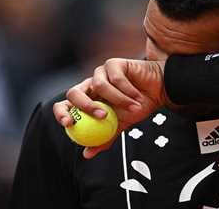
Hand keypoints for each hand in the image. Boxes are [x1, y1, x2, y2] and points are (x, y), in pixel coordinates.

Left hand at [53, 58, 167, 157]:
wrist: (158, 91)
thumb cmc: (138, 107)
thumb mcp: (120, 126)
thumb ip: (104, 137)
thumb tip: (87, 153)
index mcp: (86, 100)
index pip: (65, 105)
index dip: (61, 113)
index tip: (70, 124)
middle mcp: (90, 85)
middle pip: (73, 92)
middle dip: (85, 106)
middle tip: (102, 116)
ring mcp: (101, 73)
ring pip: (99, 85)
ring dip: (118, 100)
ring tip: (134, 108)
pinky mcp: (114, 64)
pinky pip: (116, 78)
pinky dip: (128, 90)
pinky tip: (137, 96)